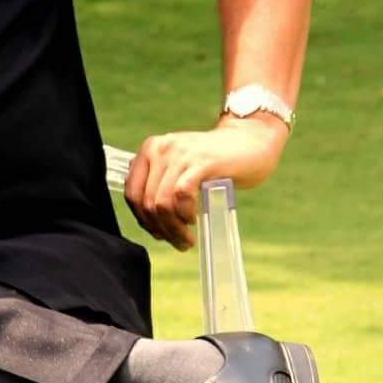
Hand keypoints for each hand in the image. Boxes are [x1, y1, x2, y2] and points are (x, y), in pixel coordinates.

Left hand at [124, 117, 289, 250]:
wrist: (250, 140)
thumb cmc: (215, 160)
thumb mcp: (179, 165)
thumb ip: (160, 182)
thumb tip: (148, 220)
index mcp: (150, 149)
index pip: (132, 192)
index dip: (142, 220)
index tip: (158, 233)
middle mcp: (160, 149)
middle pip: (146, 202)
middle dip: (160, 229)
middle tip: (178, 242)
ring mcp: (180, 154)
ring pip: (162, 203)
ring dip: (174, 228)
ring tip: (187, 239)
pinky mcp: (201, 162)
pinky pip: (181, 195)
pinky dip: (185, 214)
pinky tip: (194, 220)